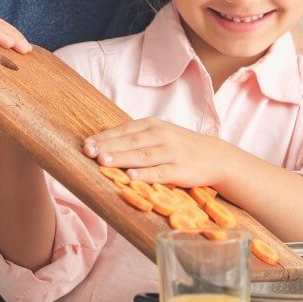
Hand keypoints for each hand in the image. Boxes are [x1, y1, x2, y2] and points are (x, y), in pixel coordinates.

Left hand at [82, 118, 235, 188]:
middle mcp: (161, 136)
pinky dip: (146, 174)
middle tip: (88, 151)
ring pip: (143, 156)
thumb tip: (101, 139)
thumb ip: (133, 137)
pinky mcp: (181, 170)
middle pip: (130, 142)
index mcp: (153, 125)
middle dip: (108, 147)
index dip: (104, 137)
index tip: (86, 144)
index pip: (124, 130)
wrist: (216, 156)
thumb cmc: (179, 146)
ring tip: (103, 161)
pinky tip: (132, 176)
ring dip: (122, 158)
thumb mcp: (158, 134)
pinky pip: (161, 172)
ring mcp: (172, 153)